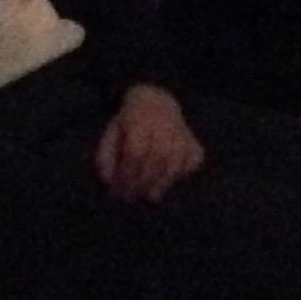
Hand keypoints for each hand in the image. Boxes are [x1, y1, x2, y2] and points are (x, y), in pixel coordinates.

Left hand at [95, 84, 205, 203]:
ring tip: (149, 196)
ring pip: (178, 159)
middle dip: (143, 181)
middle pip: (158, 156)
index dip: (127, 173)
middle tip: (131, 197)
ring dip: (163, 182)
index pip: (136, 149)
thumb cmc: (129, 124)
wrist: (155, 102)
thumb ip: (106, 157)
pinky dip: (182, 174)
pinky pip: (193, 160)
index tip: (118, 190)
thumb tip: (109, 182)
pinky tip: (168, 182)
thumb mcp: (110, 134)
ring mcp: (183, 130)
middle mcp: (164, 122)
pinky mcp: (194, 140)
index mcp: (139, 118)